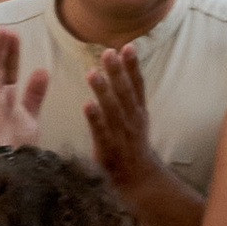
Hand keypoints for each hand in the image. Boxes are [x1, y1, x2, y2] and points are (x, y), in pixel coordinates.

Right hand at [0, 28, 50, 152]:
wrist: (9, 174)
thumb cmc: (15, 147)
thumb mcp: (29, 117)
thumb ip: (34, 94)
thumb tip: (43, 69)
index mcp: (7, 100)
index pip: (10, 71)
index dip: (11, 53)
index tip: (13, 33)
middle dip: (0, 51)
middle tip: (2, 29)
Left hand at [84, 44, 159, 194]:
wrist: (139, 179)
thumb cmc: (133, 144)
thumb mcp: (137, 117)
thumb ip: (129, 94)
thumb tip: (121, 67)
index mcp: (139, 111)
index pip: (137, 84)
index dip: (132, 66)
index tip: (127, 46)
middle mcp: (133, 119)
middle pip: (125, 92)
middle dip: (117, 72)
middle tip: (107, 53)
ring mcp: (122, 134)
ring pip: (113, 109)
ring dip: (103, 90)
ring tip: (92, 72)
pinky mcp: (109, 148)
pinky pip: (101, 131)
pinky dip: (95, 118)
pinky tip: (87, 105)